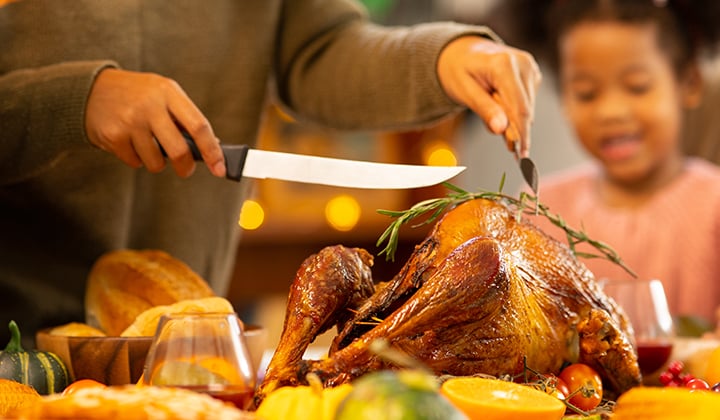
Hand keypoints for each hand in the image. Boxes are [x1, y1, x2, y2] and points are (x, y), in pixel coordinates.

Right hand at [85, 68, 225, 177]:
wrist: (91, 89)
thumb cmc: (137, 95)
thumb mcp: (163, 94)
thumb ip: (185, 118)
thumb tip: (213, 146)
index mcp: (168, 92)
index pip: (199, 126)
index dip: (212, 151)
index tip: (220, 168)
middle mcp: (150, 105)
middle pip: (179, 150)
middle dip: (185, 167)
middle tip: (185, 170)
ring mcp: (130, 120)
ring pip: (156, 161)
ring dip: (156, 162)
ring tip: (147, 145)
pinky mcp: (114, 135)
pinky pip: (135, 162)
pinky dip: (136, 159)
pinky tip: (129, 142)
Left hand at [437, 36, 540, 156]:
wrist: (463, 52)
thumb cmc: (459, 70)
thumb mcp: (464, 91)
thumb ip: (484, 109)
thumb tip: (501, 129)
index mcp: (504, 64)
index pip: (519, 107)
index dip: (522, 133)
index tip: (523, 155)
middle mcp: (523, 64)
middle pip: (526, 110)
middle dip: (518, 132)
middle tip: (512, 152)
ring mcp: (530, 68)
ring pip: (528, 108)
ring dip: (514, 122)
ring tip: (498, 126)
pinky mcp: (532, 75)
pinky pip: (526, 102)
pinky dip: (514, 113)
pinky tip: (501, 111)